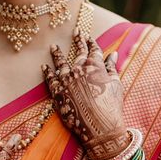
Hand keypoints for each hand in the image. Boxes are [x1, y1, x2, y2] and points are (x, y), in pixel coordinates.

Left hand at [42, 32, 130, 159]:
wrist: (100, 128)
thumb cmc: (111, 107)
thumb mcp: (116, 85)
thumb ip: (112, 68)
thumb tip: (113, 55)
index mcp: (95, 66)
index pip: (93, 50)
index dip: (91, 42)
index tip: (88, 36)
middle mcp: (79, 70)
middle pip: (78, 52)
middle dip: (77, 41)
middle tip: (75, 32)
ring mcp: (67, 80)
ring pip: (60, 62)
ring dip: (57, 53)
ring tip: (54, 46)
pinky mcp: (57, 92)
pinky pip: (50, 79)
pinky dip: (47, 72)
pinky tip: (44, 67)